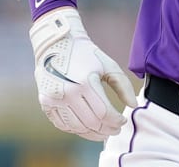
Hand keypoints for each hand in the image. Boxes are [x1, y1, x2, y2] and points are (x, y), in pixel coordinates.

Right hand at [29, 7, 137, 141]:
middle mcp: (67, 92)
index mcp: (85, 82)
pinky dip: (76, 130)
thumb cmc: (86, 54)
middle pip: (91, 122)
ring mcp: (54, 99)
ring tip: (103, 132)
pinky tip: (87, 128)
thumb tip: (133, 105)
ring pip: (77, 127)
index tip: (123, 121)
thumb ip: (124, 86)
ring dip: (92, 133)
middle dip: (107, 129)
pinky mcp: (45, 103)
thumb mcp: (108, 65)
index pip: (104, 112)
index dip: (116, 121)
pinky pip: (62, 125)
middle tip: (116, 129)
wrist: (56, 44)